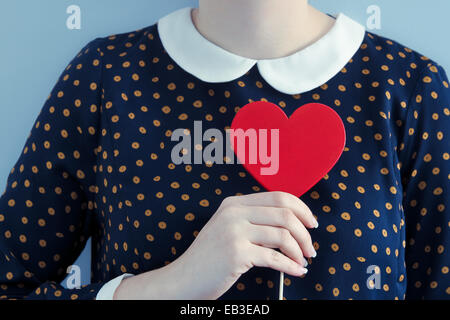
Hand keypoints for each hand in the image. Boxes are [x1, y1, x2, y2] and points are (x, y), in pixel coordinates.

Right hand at [114, 191, 317, 299]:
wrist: (183, 278)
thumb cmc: (209, 258)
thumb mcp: (228, 229)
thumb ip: (253, 220)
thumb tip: (292, 224)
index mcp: (234, 203)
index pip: (278, 197)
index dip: (302, 209)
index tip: (312, 223)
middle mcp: (234, 213)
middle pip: (285, 215)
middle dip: (305, 233)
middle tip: (310, 249)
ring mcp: (234, 232)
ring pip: (283, 235)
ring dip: (299, 251)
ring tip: (303, 261)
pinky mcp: (236, 253)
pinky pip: (275, 258)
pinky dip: (291, 266)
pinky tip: (296, 271)